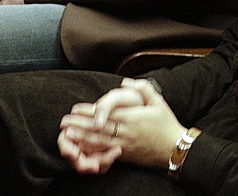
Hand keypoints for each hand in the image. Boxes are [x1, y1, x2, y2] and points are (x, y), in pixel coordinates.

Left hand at [59, 79, 183, 170]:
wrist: (173, 148)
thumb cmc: (166, 124)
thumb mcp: (158, 102)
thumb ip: (143, 89)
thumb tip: (126, 82)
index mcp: (132, 117)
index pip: (106, 113)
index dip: (90, 111)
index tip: (76, 109)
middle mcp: (125, 132)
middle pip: (98, 128)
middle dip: (79, 125)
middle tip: (64, 122)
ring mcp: (123, 145)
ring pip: (99, 141)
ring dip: (81, 138)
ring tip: (67, 135)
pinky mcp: (123, 155)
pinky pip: (104, 152)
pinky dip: (91, 150)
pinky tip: (81, 149)